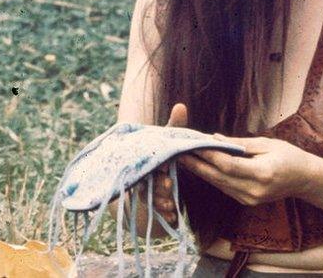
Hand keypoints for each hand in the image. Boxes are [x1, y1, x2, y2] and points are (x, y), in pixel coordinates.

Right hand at [135, 103, 186, 226]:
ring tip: (171, 205)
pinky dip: (164, 216)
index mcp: (146, 160)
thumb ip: (174, 126)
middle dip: (157, 186)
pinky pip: (155, 213)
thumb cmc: (160, 154)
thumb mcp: (167, 140)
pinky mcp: (151, 206)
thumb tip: (181, 105)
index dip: (157, 168)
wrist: (148, 176)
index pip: (148, 165)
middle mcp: (142, 177)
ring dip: (160, 202)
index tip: (166, 169)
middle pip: (146, 184)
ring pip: (149, 200)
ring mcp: (145, 192)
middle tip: (169, 186)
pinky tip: (173, 218)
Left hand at [177, 135, 320, 205]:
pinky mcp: (246, 201)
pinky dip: (212, 177)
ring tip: (184, 158)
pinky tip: (200, 167)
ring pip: (218, 184)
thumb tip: (214, 139)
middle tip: (178, 153)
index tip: (193, 144)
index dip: (208, 155)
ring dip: (201, 171)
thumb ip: (239, 144)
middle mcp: (253, 191)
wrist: (304, 180)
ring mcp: (250, 199)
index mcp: (262, 174)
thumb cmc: (289, 156)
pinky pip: (224, 188)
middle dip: (197, 165)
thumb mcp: (267, 144)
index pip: (228, 165)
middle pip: (218, 177)